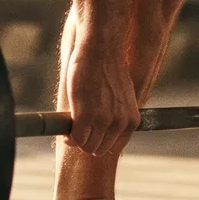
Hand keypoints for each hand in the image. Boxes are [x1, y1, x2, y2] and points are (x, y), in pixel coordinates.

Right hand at [61, 36, 138, 155]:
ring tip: (72, 127)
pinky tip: (66, 129)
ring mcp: (103, 121)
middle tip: (78, 130)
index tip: (90, 135)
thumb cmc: (109, 69)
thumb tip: (105, 128)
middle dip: (87, 142)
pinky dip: (68, 137)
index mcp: (131, 121)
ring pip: (85, 146)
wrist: (102, 50)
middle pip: (98, 149)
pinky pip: (75, 139)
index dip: (99, 142)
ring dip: (76, 139)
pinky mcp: (85, 116)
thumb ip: (117, 115)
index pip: (113, 147)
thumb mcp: (122, 97)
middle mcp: (120, 124)